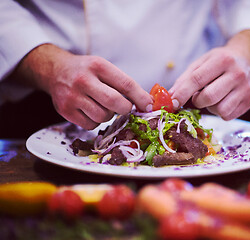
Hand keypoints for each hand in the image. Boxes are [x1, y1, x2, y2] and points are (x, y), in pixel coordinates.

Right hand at [14, 44, 151, 129]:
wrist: (55, 71)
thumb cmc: (87, 71)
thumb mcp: (105, 69)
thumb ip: (124, 84)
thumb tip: (148, 104)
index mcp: (98, 66)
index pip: (126, 84)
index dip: (141, 98)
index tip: (149, 106)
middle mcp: (84, 80)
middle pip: (115, 102)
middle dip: (125, 108)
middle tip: (124, 107)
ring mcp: (72, 96)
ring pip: (103, 117)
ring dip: (109, 115)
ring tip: (102, 105)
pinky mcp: (65, 111)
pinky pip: (91, 125)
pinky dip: (96, 121)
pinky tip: (91, 110)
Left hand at [169, 30, 249, 119]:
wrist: (246, 60)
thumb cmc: (219, 62)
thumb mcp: (201, 63)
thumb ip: (184, 80)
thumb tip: (170, 98)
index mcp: (222, 60)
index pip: (197, 79)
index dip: (182, 93)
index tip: (172, 103)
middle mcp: (237, 74)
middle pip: (209, 97)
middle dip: (198, 101)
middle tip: (198, 96)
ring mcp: (246, 89)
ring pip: (219, 110)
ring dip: (210, 107)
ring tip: (214, 96)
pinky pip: (228, 116)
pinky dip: (220, 111)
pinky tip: (223, 101)